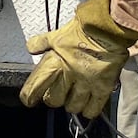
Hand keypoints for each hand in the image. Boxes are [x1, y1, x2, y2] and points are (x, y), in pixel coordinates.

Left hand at [20, 0, 137, 117]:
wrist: (107, 28)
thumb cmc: (82, 30)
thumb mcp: (57, 35)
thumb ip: (41, 42)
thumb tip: (31, 48)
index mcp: (55, 62)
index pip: (35, 87)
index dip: (29, 96)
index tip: (29, 100)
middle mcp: (69, 75)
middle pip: (54, 100)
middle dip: (54, 99)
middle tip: (58, 94)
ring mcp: (86, 82)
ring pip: (73, 107)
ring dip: (72, 104)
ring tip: (74, 97)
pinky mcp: (102, 86)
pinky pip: (93, 108)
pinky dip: (88, 110)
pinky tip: (88, 104)